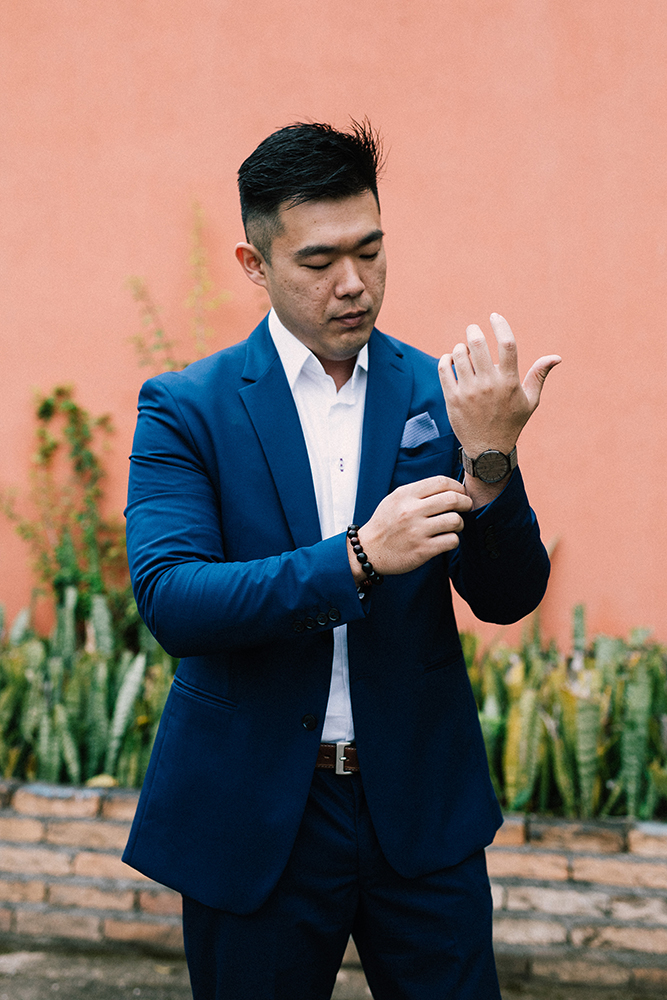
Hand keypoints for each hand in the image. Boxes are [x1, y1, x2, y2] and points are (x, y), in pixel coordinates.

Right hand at [349, 476, 472, 580]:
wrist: (368, 550)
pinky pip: (451, 540)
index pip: (441, 482)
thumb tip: (448, 488)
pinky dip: (453, 539)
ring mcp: (417, 531)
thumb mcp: (395, 499)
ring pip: (455, 520)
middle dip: (466, 502)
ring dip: (460, 523)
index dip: (457, 486)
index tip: (460, 492)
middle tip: (466, 506)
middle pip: (453, 499)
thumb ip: (418, 492)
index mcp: (406, 495)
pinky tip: (446, 539)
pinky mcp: (422, 550)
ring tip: (455, 525)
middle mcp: (411, 511)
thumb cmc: (385, 524)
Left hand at [437, 313, 560, 457]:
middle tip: (473, 330)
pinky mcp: (452, 398)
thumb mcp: (530, 401)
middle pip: (478, 344)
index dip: (500, 324)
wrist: (488, 451)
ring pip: (459, 354)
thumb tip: (556, 357)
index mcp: (509, 381)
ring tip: (464, 352)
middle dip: (474, 331)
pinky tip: (451, 360)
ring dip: (460, 347)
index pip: (507, 344)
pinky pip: (444, 368)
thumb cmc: (511, 422)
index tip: (494, 316)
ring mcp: (468, 391)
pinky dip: (446, 359)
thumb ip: (539, 375)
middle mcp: (489, 384)